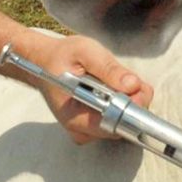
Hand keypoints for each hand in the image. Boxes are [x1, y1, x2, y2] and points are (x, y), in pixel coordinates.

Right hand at [22, 34, 153, 143]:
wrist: (46, 62)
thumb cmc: (61, 57)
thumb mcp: (84, 52)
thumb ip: (108, 68)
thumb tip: (132, 85)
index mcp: (74, 117)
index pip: (113, 125)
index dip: (130, 108)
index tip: (135, 88)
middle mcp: (82, 130)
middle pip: (123, 126)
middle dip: (131, 100)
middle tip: (123, 77)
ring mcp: (89, 130)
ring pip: (125, 122)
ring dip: (127, 99)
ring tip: (111, 80)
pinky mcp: (96, 126)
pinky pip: (121, 118)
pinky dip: (124, 100)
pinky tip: (112, 86)